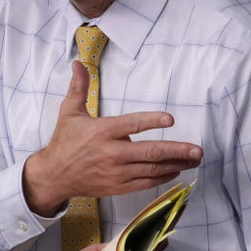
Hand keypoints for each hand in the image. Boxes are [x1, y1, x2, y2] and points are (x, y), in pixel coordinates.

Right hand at [23, 61, 202, 215]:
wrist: (53, 176)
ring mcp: (116, 172)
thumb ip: (79, 88)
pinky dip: (162, 178)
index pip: (132, 125)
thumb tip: (79, 63)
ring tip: (194, 161)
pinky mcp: (117, 187)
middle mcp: (111, 153)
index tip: (171, 119)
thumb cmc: (64, 142)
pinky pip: (144, 183)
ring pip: (151, 169)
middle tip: (197, 151)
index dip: (152, 121)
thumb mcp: (69, 112)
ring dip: (175, 165)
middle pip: (150, 152)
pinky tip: (175, 171)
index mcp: (103, 131)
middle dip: (177, 151)